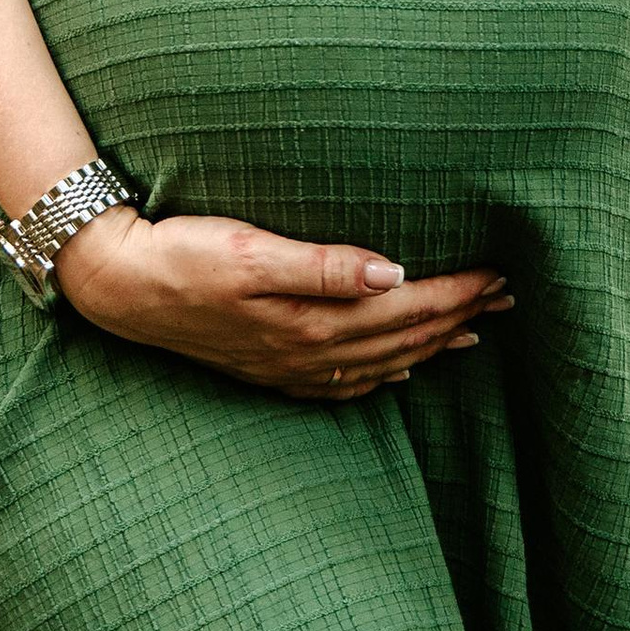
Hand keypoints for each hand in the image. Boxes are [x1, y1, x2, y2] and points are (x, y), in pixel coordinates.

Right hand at [55, 206, 509, 399]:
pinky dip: (384, 371)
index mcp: (311, 319)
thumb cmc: (183, 255)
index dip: (457, 292)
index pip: (405, 306)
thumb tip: (396, 271)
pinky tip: (402, 365)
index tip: (500, 273)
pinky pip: (345, 380)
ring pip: (382, 359)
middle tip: (509, 293)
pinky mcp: (270, 366)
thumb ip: (324, 264)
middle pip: (403, 336)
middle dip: (460, 315)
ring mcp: (289, 366)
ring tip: (477, 328)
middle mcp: (308, 351)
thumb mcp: (251, 250)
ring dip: (432, 343)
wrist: (120, 287)